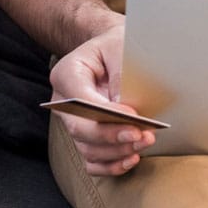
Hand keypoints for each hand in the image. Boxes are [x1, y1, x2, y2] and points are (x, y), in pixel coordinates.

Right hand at [48, 21, 155, 175]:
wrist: (111, 45)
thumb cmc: (117, 42)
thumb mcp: (121, 46)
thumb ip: (122, 74)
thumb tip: (129, 109)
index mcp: (67, 73)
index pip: (81, 101)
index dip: (106, 114)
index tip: (133, 116)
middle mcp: (64, 102)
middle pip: (81, 130)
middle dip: (113, 137)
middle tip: (142, 136)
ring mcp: (73, 121)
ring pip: (87, 148)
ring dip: (116, 153)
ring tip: (143, 144)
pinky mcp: (85, 135)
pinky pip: (92, 159)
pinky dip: (109, 164)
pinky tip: (130, 159)